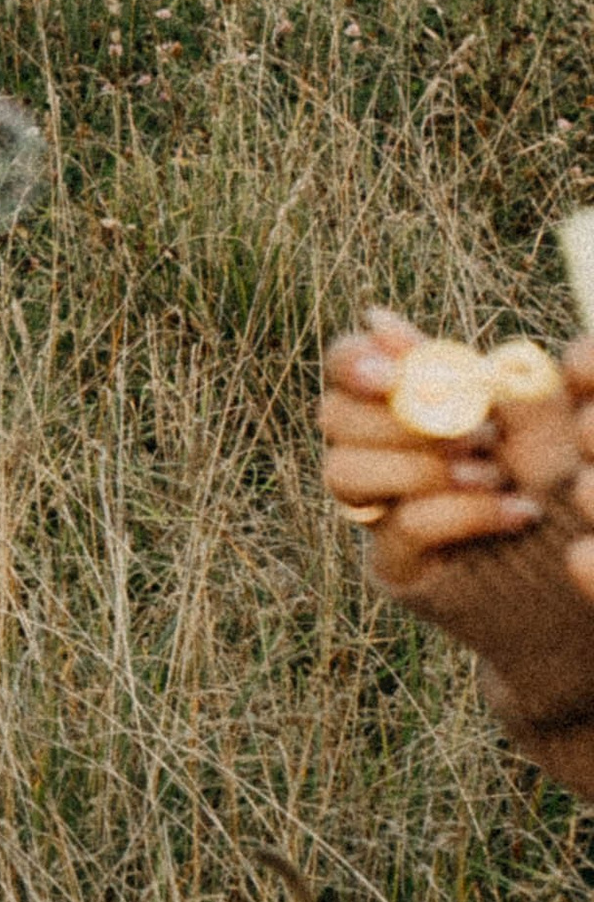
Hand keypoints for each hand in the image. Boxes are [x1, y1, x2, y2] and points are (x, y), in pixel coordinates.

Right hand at [323, 314, 593, 791]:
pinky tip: (516, 511)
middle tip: (473, 430)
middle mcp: (375, 454)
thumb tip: (396, 324)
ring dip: (422, 465)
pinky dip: (463, 511)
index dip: (355, 361)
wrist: (579, 577)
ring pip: (345, 472)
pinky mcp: (393, 563)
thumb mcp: (542, 423)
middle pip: (332, 417)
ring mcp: (376, 512)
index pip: (344, 366)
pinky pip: (402, 525)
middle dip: (399, 418)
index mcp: (402, 403)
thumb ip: (486, 374)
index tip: (392, 371)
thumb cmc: (563, 485)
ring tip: (492, 472)